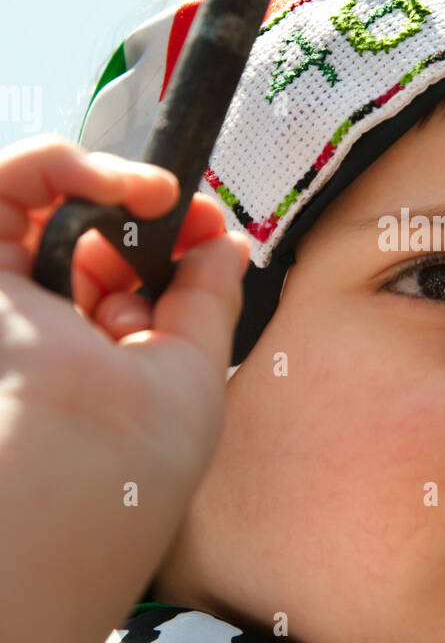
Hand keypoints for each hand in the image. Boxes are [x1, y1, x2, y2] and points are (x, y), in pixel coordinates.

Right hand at [0, 133, 249, 505]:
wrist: (63, 477)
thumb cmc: (131, 460)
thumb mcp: (193, 373)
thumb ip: (207, 301)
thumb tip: (225, 244)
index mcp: (87, 369)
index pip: (116, 286)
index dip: (167, 248)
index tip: (213, 234)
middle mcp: (37, 334)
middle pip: (79, 242)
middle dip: (140, 219)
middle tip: (186, 216)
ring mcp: (6, 305)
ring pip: (34, 204)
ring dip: (102, 181)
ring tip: (154, 196)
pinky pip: (3, 186)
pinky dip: (60, 165)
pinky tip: (119, 186)